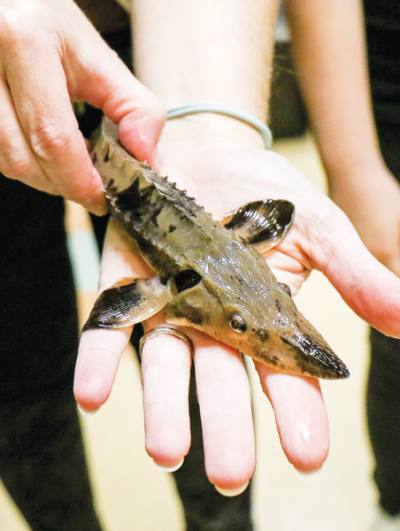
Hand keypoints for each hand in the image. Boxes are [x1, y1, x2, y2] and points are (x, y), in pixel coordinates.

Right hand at [0, 0, 163, 213]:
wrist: (10, 3)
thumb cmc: (51, 24)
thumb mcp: (97, 55)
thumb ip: (133, 106)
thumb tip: (145, 156)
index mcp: (26, 42)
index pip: (54, 136)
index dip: (80, 180)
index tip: (102, 198)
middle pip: (23, 157)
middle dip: (62, 185)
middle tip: (90, 190)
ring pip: (4, 160)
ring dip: (41, 178)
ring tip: (69, 170)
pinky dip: (23, 162)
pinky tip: (43, 154)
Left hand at [74, 125, 399, 493]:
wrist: (206, 150)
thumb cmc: (264, 190)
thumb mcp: (317, 227)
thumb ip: (354, 274)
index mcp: (267, 319)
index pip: (286, 375)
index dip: (298, 414)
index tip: (307, 455)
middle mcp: (216, 325)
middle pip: (223, 382)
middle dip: (227, 427)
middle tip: (230, 475)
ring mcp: (169, 309)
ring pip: (167, 367)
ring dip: (164, 409)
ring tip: (166, 451)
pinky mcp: (126, 288)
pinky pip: (111, 329)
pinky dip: (101, 360)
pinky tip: (93, 396)